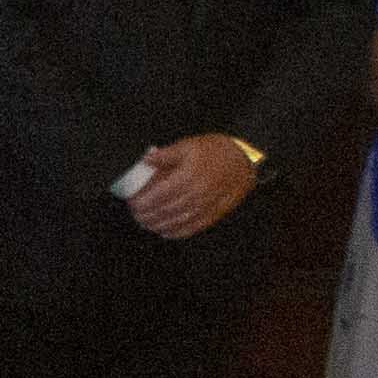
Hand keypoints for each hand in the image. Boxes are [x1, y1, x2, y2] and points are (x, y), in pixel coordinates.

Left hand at [123, 133, 260, 241]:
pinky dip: (179, 232)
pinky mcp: (216, 213)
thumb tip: (144, 160)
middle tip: (136, 215)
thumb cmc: (215, 150)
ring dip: (160, 225)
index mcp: (189, 176)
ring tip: (147, 224)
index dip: (144, 201)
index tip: (133, 203)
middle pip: (168, 210)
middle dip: (149, 215)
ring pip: (179, 220)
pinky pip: (195, 226)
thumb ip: (165, 155)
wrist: (245, 159)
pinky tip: (166, 232)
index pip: (161, 194)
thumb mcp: (188, 145)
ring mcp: (208, 205)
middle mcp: (198, 193)